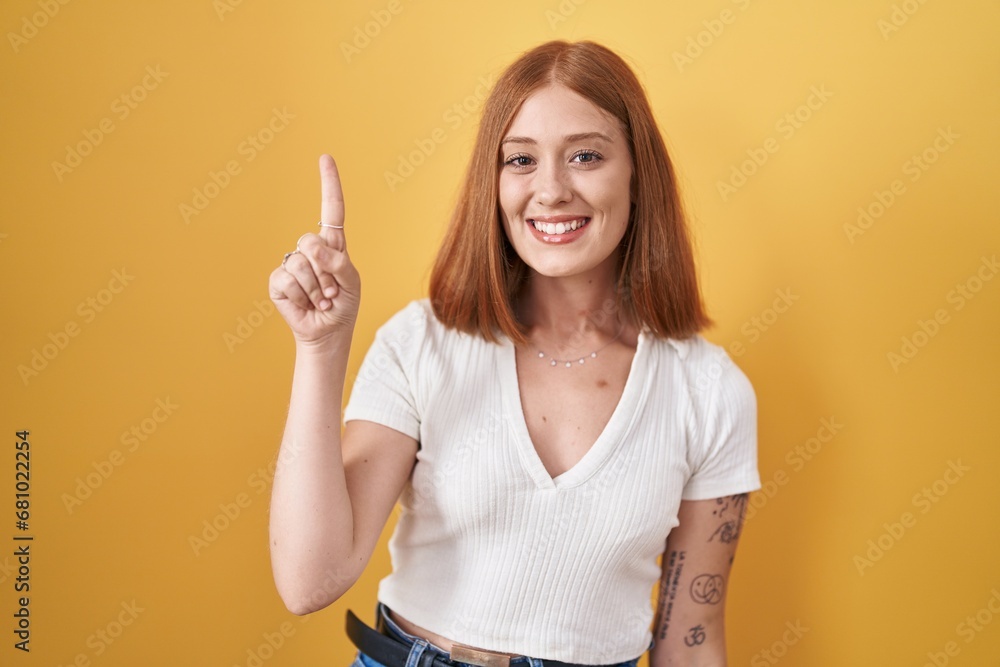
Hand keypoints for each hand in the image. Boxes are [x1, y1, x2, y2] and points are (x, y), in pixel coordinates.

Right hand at [269, 154, 360, 345]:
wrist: (328, 332)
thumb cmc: (343, 305)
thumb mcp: (351, 283)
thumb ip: (337, 263)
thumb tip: (311, 246)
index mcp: (333, 245)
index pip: (331, 209)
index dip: (329, 184)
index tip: (325, 158)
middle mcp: (310, 249)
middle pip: (311, 242)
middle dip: (325, 272)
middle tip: (331, 291)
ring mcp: (291, 263)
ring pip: (300, 263)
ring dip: (315, 288)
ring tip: (320, 299)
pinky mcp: (278, 281)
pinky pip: (287, 279)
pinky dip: (300, 295)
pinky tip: (305, 303)